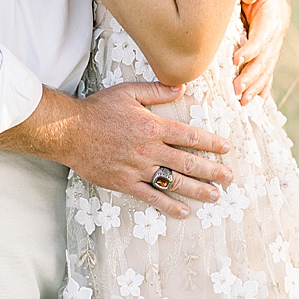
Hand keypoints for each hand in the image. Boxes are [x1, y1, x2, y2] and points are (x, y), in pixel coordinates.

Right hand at [65, 81, 232, 219]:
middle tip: (230, 177)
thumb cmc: (97, 110)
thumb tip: (181, 87)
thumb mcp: (127, 92)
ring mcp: (138, 168)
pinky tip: (184, 211)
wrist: (68, 131)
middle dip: (213, 170)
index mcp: (153, 126)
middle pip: (189, 162)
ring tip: (216, 195)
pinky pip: (152, 197)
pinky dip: (169, 205)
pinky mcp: (125, 182)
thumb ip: (156, 91)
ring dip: (199, 190)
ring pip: (176, 182)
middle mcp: (150, 149)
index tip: (225, 148)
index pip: (190, 136)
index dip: (211, 143)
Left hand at [233, 0, 289, 104]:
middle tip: (235, 88)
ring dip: (253, 88)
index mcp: (269, 24)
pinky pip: (266, 77)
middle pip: (262, 62)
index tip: (235, 59)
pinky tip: (255, 102)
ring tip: (242, 101)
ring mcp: (272, 53)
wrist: (276, 6)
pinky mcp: (268, 60)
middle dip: (249, 77)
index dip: (249, 51)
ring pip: (264, 73)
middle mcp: (273, 42)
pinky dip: (261, 90)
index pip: (259, 40)